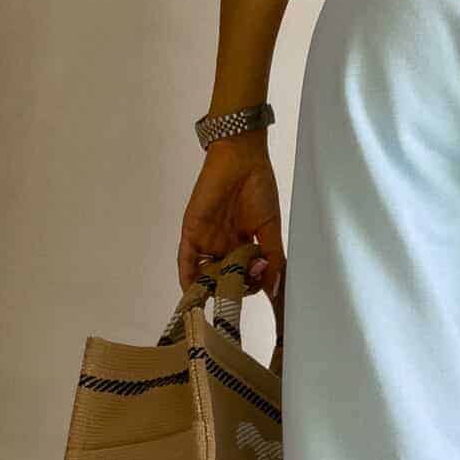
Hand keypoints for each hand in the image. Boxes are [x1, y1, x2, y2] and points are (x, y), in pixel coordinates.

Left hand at [177, 128, 285, 340]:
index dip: (252, 286)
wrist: (242, 159)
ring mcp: (207, 241)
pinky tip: (194, 294)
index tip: (263, 290)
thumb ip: (272, 259)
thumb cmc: (259, 188)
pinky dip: (188, 279)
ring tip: (221, 300)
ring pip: (205, 275)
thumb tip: (273, 288)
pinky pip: (186, 261)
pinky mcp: (192, 233)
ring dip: (211, 290)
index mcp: (243, 246)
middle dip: (234, 290)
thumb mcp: (270, 230)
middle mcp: (224, 247)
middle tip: (244, 291)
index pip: (245, 276)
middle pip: (225, 279)